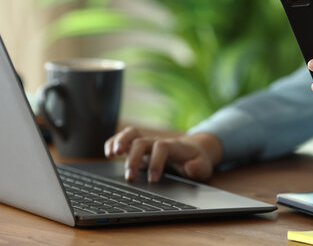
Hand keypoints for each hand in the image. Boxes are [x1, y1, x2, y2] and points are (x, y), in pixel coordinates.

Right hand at [104, 127, 222, 182]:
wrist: (193, 150)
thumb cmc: (197, 160)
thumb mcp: (204, 167)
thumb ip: (199, 168)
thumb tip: (190, 167)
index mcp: (173, 147)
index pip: (162, 148)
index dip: (156, 162)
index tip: (153, 180)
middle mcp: (157, 142)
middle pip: (142, 141)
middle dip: (134, 158)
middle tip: (130, 177)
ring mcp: (147, 142)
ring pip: (131, 134)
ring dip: (120, 142)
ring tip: (112, 154)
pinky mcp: (138, 147)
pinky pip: (124, 138)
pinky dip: (114, 142)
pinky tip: (108, 153)